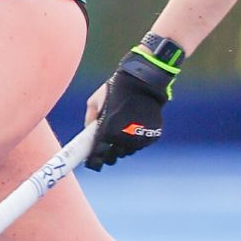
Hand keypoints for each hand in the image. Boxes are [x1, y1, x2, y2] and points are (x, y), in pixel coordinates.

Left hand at [85, 38, 184, 170]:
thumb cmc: (115, 89)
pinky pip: (141, 144)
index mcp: (108, 132)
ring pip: (129, 151)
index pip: (99, 155)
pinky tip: (135, 125)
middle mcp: (124, 140)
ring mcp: (140, 139)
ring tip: (123, 129)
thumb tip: (87, 132)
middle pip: (115, 156)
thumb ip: (89, 119)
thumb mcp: (94, 101)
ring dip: (124, 146)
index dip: (95, 159)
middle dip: (111, 152)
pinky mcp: (152, 136)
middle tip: (109, 144)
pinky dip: (137, 138)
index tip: (92, 159)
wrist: (142, 81)